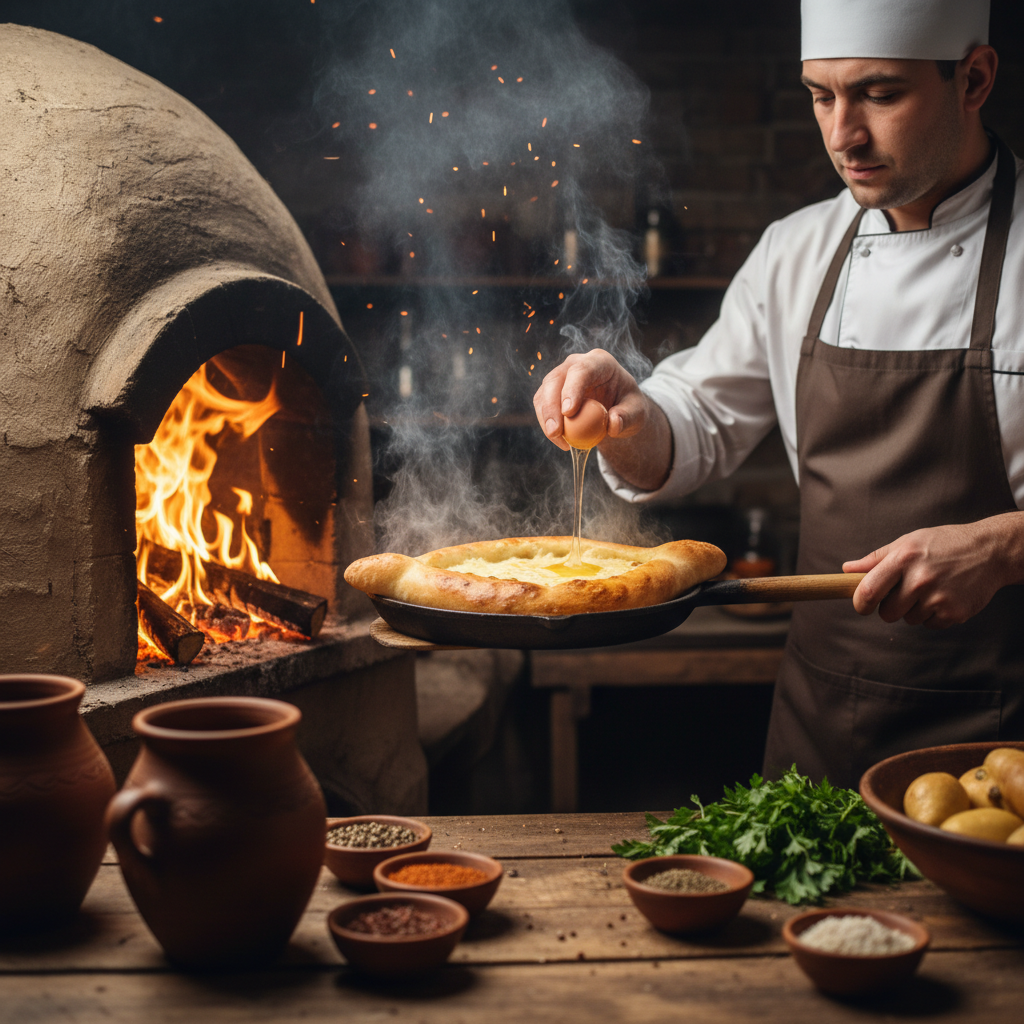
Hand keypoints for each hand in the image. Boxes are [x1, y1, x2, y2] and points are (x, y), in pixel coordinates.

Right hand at [532, 349, 649, 451]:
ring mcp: (561, 377)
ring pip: (544, 393)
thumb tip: (613, 424)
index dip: (572, 388)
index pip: (582, 369)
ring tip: (559, 441)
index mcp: (600, 362)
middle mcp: (576, 364)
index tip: (569, 412)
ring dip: (546, 418)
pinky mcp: (551, 392)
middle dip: (552, 406)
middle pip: (556, 380)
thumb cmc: (628, 406)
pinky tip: (560, 441)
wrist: (617, 409)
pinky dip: (547, 425)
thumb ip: (629, 417)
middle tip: (556, 432)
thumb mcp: (637, 412)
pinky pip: (542, 407)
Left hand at [842, 513, 1023, 626]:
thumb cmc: (943, 544)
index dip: (860, 603)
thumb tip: (847, 570)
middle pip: (887, 613)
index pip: (869, 591)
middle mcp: (920, 579)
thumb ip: (876, 559)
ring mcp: (938, 598)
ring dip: (915, 609)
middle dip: (891, 607)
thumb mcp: (908, 542)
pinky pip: (930, 625)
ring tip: (931, 588)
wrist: (989, 551)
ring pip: (909, 619)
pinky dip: (934, 615)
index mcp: (903, 559)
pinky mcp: (954, 613)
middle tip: (905, 592)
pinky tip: (945, 596)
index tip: (862, 605)